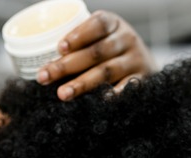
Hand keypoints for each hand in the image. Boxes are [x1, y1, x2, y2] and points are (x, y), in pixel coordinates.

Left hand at [37, 10, 157, 100]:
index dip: (78, 35)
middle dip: (67, 66)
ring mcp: (136, 60)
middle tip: (44, 77)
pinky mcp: (142, 79)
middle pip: (95, 52)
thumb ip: (79, 46)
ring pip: (106, 71)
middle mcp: (126, 39)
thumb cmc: (111, 52)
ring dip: (82, 83)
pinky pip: (126, 88)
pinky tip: (97, 101)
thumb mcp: (100, 39)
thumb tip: (44, 66)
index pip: (97, 25)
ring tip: (62, 94)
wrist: (145, 65)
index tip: (59, 48)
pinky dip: (112, 95)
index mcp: (113, 23)